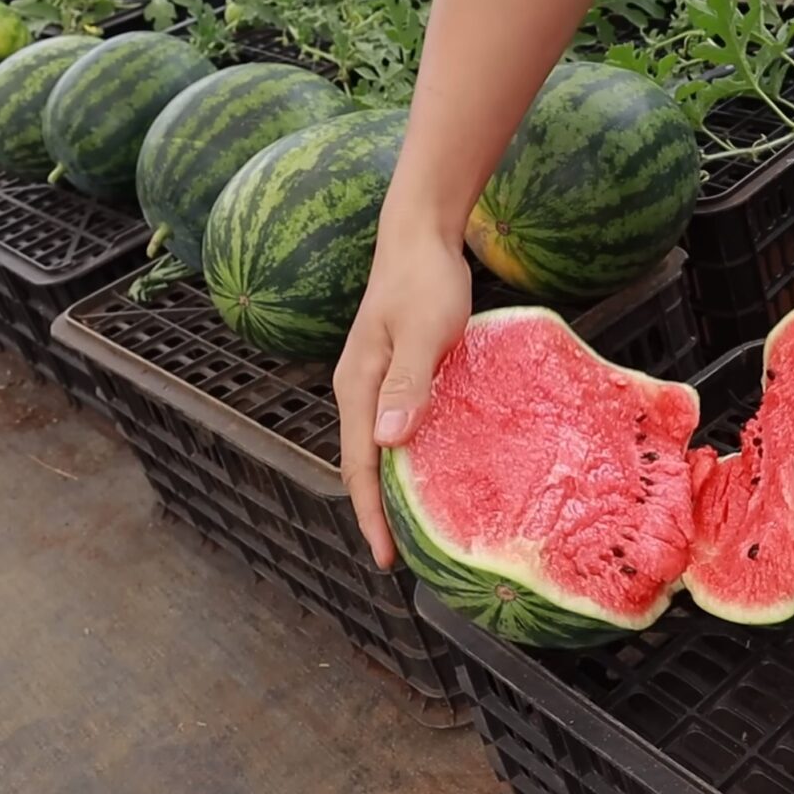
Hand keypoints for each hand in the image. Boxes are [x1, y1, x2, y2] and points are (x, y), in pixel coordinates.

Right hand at [335, 221, 471, 567]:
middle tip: (406, 555)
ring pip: (379, 448)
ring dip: (395, 488)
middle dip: (380, 512)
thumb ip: (408, 383)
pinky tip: (435, 470)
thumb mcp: (421, 331)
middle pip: (364, 465)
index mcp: (358, 387)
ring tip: (420, 525)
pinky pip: (397, 427)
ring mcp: (376, 382)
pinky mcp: (397, 372)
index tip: (386, 558)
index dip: (371, 515)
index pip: (359, 466)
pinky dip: (409, 457)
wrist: (420, 235)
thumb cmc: (425, 280)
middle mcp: (359, 391)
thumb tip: (388, 442)